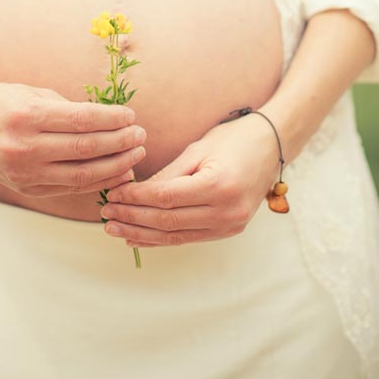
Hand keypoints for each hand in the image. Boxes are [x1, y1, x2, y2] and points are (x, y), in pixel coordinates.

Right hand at [0, 75, 146, 196]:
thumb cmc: (3, 100)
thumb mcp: (35, 93)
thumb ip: (70, 109)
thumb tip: (112, 121)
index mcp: (28, 117)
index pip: (82, 121)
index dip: (112, 120)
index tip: (131, 116)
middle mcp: (24, 147)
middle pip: (85, 149)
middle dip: (120, 144)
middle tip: (140, 136)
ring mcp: (23, 172)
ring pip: (81, 175)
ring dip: (115, 166)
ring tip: (135, 156)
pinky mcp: (25, 188)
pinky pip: (69, 187)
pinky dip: (97, 182)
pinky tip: (116, 173)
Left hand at [98, 115, 278, 246]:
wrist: (272, 146)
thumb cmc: (233, 139)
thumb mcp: (198, 149)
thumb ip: (167, 175)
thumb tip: (133, 193)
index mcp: (218, 185)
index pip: (165, 198)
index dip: (134, 199)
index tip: (112, 194)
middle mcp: (227, 211)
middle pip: (168, 221)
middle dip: (132, 218)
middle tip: (105, 213)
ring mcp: (230, 225)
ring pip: (176, 236)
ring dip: (141, 234)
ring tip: (114, 229)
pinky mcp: (229, 230)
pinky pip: (189, 238)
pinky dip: (161, 239)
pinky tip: (138, 237)